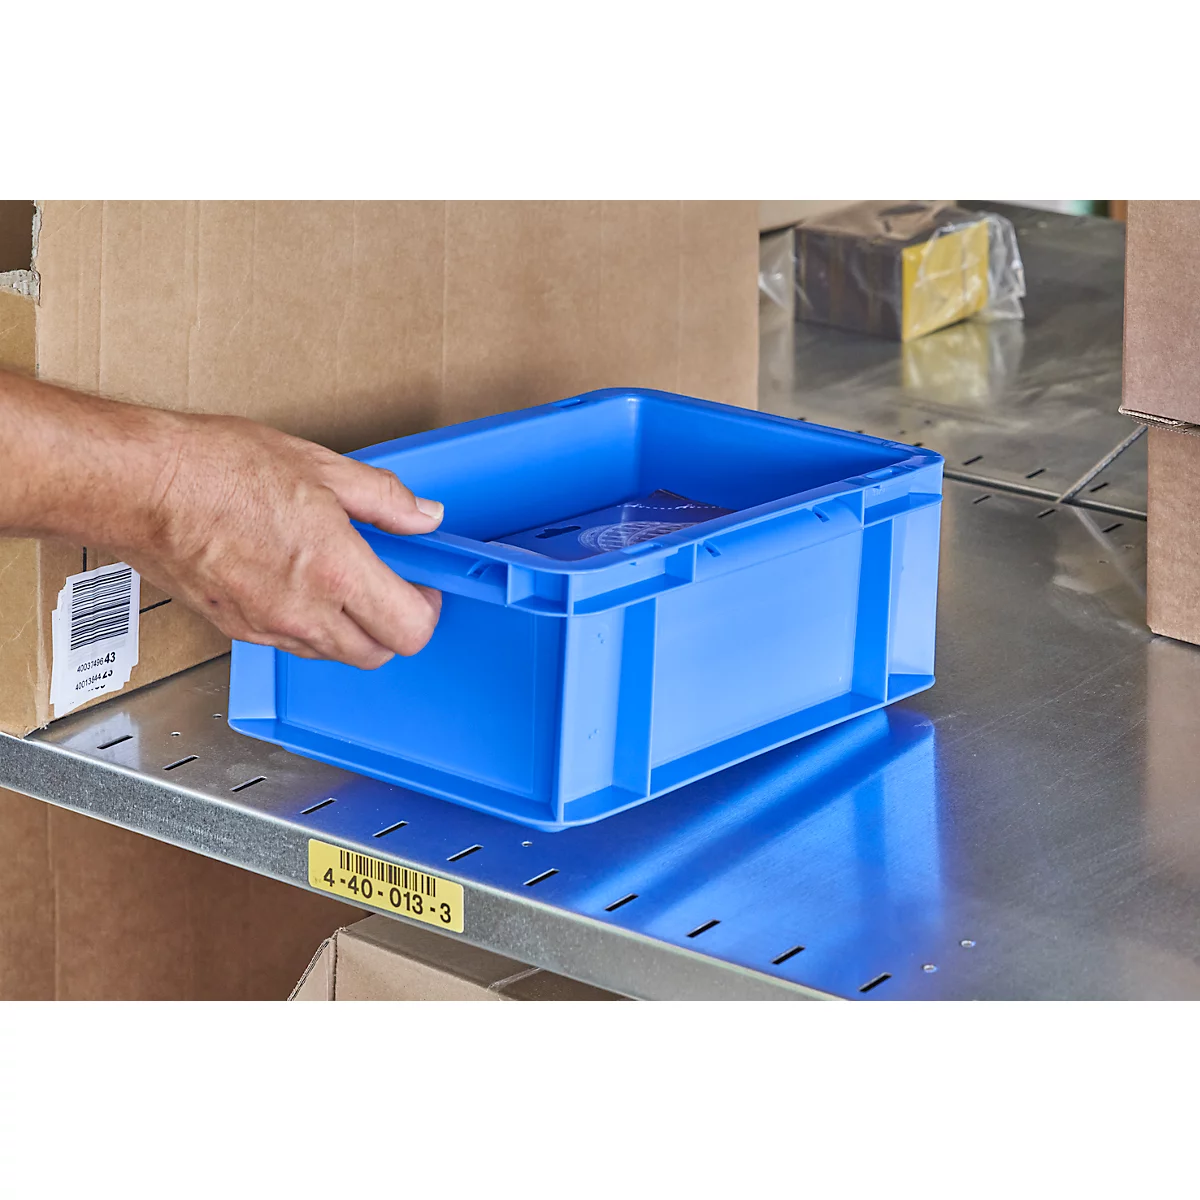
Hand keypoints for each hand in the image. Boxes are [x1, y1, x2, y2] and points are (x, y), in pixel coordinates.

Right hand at [124, 413, 443, 669]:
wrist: (141, 487)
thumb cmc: (218, 469)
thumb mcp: (321, 468)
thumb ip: (385, 500)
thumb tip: (425, 516)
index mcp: (336, 572)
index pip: (410, 630)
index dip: (426, 610)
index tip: (422, 585)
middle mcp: (306, 613)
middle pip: (377, 655)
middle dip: (394, 625)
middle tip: (391, 585)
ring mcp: (269, 628)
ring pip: (334, 654)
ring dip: (352, 629)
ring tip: (343, 579)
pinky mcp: (237, 630)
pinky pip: (292, 644)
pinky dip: (310, 626)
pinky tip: (300, 583)